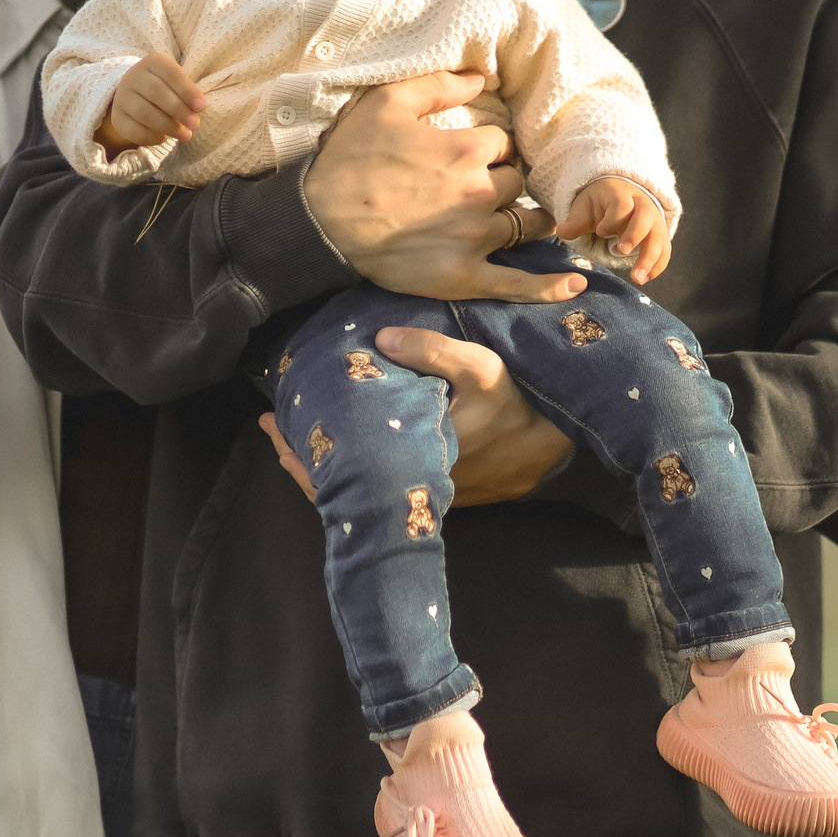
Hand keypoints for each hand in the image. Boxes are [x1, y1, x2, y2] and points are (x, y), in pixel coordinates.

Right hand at [99, 52, 205, 152]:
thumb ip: (188, 94)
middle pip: (156, 92)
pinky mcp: (117, 118)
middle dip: (178, 110)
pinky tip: (164, 138)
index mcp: (153, 63)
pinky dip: (152, 137)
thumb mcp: (177, 84)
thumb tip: (198, 108)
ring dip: (168, 126)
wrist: (135, 97)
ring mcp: (122, 97)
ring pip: (144, 112)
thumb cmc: (166, 89)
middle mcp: (134, 76)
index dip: (187, 91)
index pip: (171, 73)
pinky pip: (134, 130)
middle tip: (195, 124)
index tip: (202, 107)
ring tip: (184, 135)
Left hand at [256, 327, 569, 508]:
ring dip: (331, 463)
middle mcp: (415, 488)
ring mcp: (428, 495)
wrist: (566, 441)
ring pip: (364, 487)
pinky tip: (349, 439)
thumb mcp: (483, 368)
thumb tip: (381, 341)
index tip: (271, 427)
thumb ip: (434, 352)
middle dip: (306, 458)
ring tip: (297, 431)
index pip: (342, 475)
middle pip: (344, 486)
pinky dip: (362, 464)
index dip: (301, 456)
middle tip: (271, 427)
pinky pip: (389, 483)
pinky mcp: (443, 493)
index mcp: (413, 461)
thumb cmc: (521, 402)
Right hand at [301, 71, 582, 305]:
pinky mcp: (464, 276)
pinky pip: (517, 284)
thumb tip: (481, 77)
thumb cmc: (348, 160)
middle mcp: (479, 194)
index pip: (503, 143)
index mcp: (466, 150)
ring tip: (518, 216)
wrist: (318, 222)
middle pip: (516, 182)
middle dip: (504, 180)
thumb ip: (438, 84)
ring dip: (525, 218)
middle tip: (478, 184)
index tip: (468, 152)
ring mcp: (475, 239)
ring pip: (524, 224)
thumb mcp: (385, 103)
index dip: (489, 146)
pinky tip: (574, 287)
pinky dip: (548, 287)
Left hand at [552, 177, 671, 284]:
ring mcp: (654, 221)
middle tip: (621, 253)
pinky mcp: (660, 236)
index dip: (612, 220)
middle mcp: (643, 206)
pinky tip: (645, 279)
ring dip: (650, 259)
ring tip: (638, 279)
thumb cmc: (599, 204)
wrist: (621, 195)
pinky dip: (657, 266)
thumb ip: (576, 221)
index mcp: (622, 195)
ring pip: (658, 238)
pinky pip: (664, 251)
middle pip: (645, 219)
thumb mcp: (584, 207)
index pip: (622, 206)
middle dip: (634, 236)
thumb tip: (561, 232)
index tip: (600, 231)